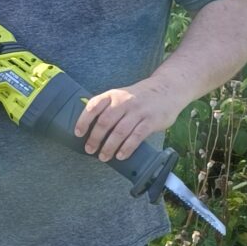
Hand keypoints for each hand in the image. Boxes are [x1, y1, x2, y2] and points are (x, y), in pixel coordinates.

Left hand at [73, 80, 187, 161]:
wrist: (168, 89)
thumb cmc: (139, 97)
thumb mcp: (121, 95)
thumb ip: (107, 107)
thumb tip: (89, 126)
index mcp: (113, 95)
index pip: (94, 106)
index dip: (84, 120)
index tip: (78, 133)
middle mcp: (124, 102)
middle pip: (105, 121)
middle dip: (95, 138)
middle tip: (90, 150)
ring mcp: (138, 111)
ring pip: (120, 131)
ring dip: (109, 146)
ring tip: (103, 156)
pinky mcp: (151, 121)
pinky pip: (136, 136)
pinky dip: (127, 148)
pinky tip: (120, 156)